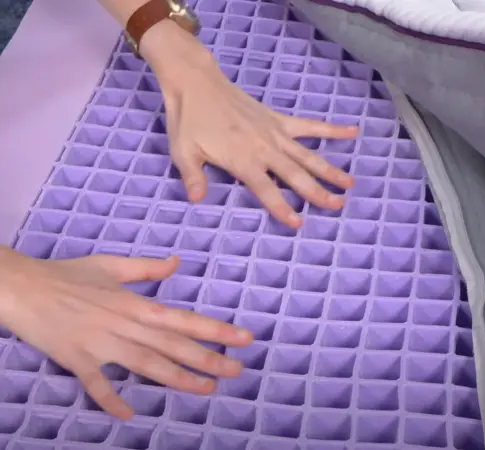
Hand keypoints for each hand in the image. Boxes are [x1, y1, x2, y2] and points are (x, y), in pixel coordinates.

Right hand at [0, 248, 252, 419]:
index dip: (215, 329)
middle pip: (172, 346)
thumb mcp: (112, 264)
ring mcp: (101, 345)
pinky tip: (129, 415)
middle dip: (208, 359)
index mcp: (135, 303)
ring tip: (206, 389)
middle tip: (237, 371)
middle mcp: (125, 325)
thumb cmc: (69, 274)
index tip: (243, 338)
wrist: (24, 287)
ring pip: (146, 365)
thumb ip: (147, 268)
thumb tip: (178, 262)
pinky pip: (96, 385)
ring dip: (177, 379)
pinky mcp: (77, 360)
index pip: (183, 319)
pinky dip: (111, 400)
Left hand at [141, 22, 358, 227]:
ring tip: (350, 183)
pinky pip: (310, 126)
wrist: (197, 83)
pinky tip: (353, 132)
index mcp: (243, 160)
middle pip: (296, 175)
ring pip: (308, 155)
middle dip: (318, 192)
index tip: (298, 223)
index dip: (282, 208)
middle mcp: (265, 148)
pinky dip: (332, 129)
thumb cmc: (188, 120)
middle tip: (338, 206)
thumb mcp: (183, 152)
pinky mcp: (279, 119)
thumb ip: (193, 177)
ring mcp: (275, 133)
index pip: (267, 190)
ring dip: (330, 169)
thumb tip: (196, 200)